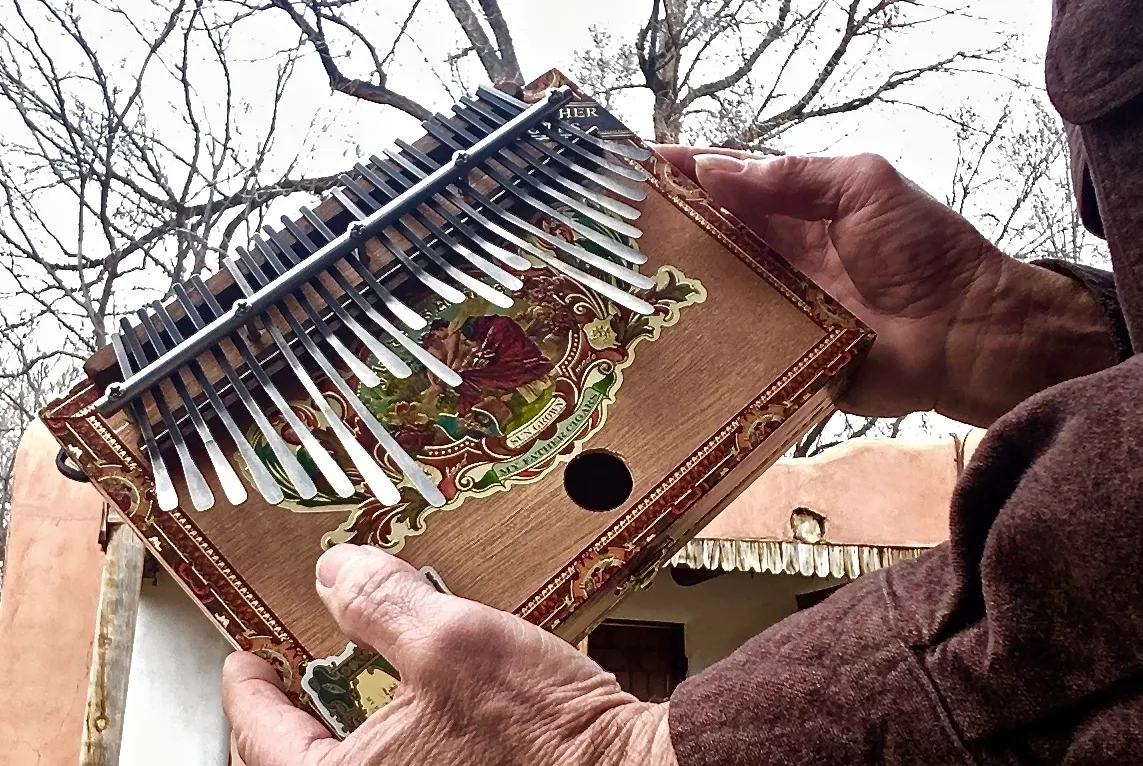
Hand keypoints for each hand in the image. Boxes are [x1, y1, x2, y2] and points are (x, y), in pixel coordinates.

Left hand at [223, 544, 675, 765]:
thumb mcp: (450, 638)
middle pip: (299, 763)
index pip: (262, 737)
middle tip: (282, 679)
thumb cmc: (542, 731)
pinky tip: (418, 705)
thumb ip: (379, 602)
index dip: (247, 689)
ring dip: (340, 729)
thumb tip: (333, 574)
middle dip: (283, 720)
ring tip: (344, 685)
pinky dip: (391, 739)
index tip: (244, 660)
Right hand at [654, 147, 1116, 425]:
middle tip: (608, 229)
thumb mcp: (864, 185)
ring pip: (709, 296)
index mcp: (797, 214)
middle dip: (662, 233)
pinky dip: (698, 347)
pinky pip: (731, 351)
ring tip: (614, 282)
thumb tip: (715, 169)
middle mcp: (778, 261)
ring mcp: (775, 312)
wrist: (966, 334)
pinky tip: (654, 344)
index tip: (633, 169)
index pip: (727, 188)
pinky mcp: (779, 359)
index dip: (683, 176)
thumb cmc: (924, 252)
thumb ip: (793, 177)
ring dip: (668, 289)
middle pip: (708, 243)